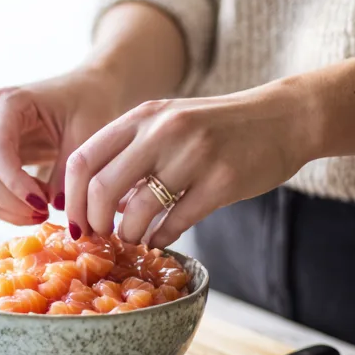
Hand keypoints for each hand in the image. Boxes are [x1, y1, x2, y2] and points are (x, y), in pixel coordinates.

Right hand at [0, 67, 123, 224]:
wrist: (86, 90)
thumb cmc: (89, 102)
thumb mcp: (86, 132)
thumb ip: (68, 169)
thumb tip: (55, 206)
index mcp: (7, 103)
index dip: (16, 186)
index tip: (44, 206)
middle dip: (14, 203)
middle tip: (46, 215)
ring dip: (11, 209)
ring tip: (45, 212)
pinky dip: (10, 207)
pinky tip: (39, 203)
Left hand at [64, 79, 318, 247]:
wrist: (284, 118)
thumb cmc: (216, 128)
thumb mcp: (167, 124)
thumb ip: (129, 153)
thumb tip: (92, 203)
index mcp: (142, 117)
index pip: (82, 160)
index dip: (70, 199)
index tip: (76, 222)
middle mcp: (164, 131)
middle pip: (102, 188)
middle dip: (95, 223)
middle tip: (101, 237)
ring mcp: (194, 155)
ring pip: (138, 210)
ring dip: (130, 234)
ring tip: (135, 238)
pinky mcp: (223, 181)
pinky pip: (176, 222)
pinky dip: (161, 237)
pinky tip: (161, 238)